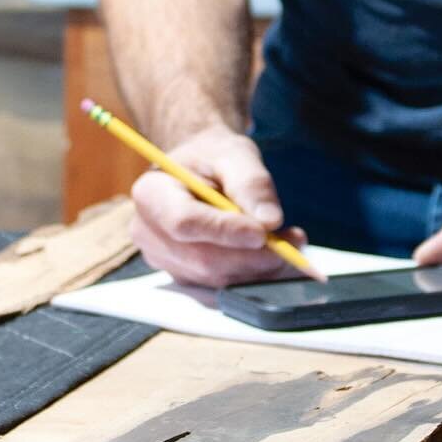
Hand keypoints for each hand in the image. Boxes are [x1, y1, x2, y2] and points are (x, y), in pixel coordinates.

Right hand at [128, 124, 306, 287]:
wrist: (200, 170)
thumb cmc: (214, 157)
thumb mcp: (235, 154)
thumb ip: (252, 183)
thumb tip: (270, 222)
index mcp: (151, 194)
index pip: (184, 222)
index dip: (224, 232)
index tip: (262, 232)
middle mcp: (149, 233)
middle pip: (202, 259)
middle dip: (251, 256)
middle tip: (292, 243)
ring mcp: (164, 260)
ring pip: (215, 278)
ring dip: (258, 267)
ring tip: (291, 243)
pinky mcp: (184, 276)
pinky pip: (221, 286)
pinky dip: (253, 274)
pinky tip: (275, 254)